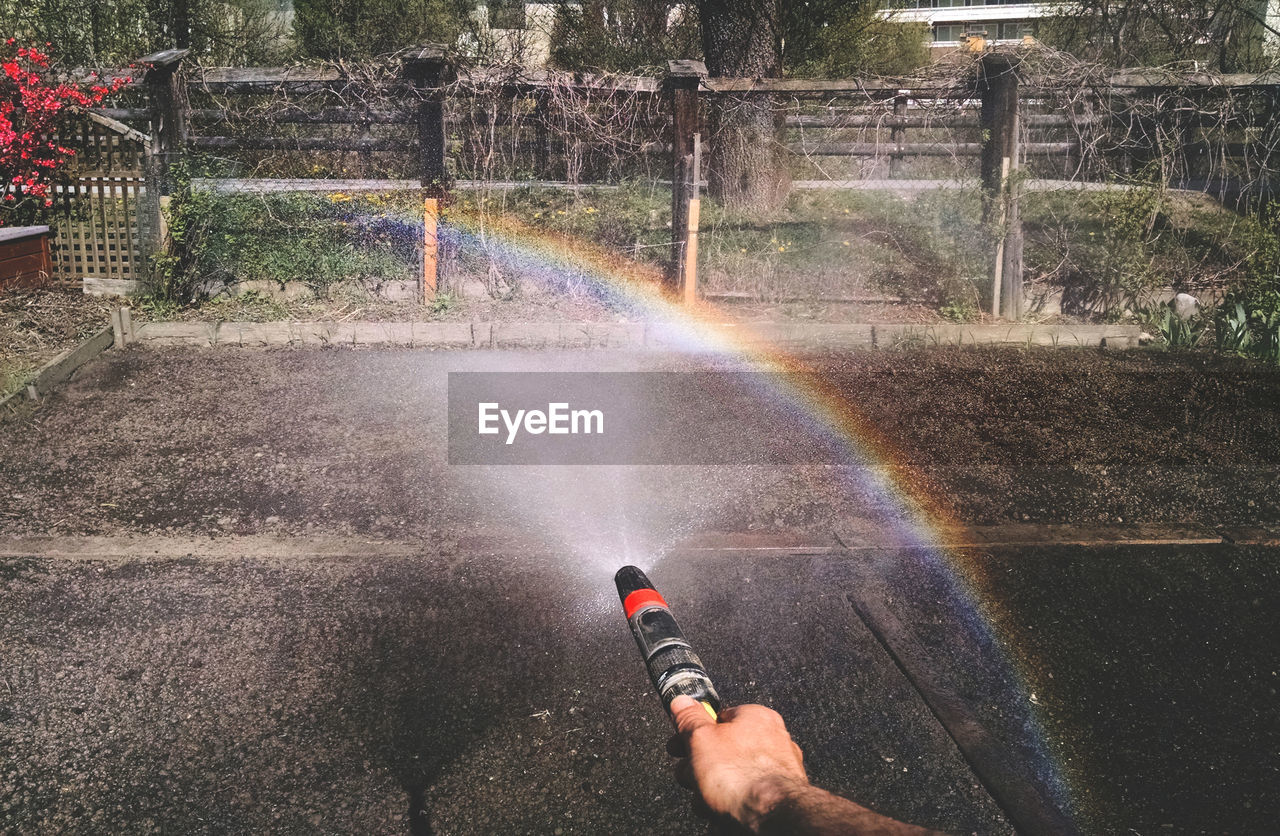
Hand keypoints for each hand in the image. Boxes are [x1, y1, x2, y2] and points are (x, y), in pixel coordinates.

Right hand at [667, 696, 808, 829]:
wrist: (770, 816)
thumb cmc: (742, 776)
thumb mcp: (701, 738)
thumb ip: (689, 718)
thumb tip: (682, 702)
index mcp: (756, 717)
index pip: (717, 717)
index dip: (693, 732)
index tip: (680, 744)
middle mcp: (772, 739)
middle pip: (723, 748)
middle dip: (700, 764)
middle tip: (690, 774)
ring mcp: (777, 769)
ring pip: (732, 774)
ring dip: (712, 786)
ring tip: (705, 797)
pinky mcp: (777, 795)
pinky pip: (746, 794)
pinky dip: (730, 801)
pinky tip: (721, 809)